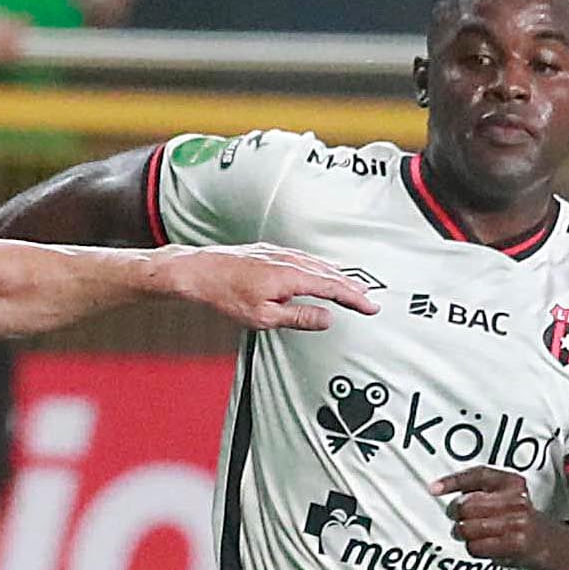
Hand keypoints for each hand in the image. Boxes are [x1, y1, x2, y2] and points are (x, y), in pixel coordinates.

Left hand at [155, 244, 376, 332]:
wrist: (198, 271)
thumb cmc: (225, 294)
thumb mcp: (264, 316)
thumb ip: (299, 317)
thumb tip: (327, 318)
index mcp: (291, 276)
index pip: (332, 288)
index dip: (354, 299)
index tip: (371, 307)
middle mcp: (288, 260)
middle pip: (329, 273)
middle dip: (350, 286)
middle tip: (368, 299)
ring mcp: (278, 253)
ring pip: (316, 263)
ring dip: (336, 275)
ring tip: (350, 285)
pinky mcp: (268, 251)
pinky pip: (303, 257)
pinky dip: (318, 266)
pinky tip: (317, 269)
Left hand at [432, 466, 544, 566]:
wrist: (545, 544)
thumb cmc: (517, 519)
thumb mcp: (506, 495)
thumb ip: (480, 488)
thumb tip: (443, 488)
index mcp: (512, 483)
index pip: (479, 475)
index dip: (454, 481)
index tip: (435, 488)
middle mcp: (516, 501)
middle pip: (467, 505)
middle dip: (456, 514)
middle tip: (459, 519)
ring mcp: (516, 523)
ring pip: (467, 528)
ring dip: (463, 533)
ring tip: (471, 534)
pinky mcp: (514, 544)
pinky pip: (476, 546)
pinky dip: (474, 548)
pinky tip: (483, 545)